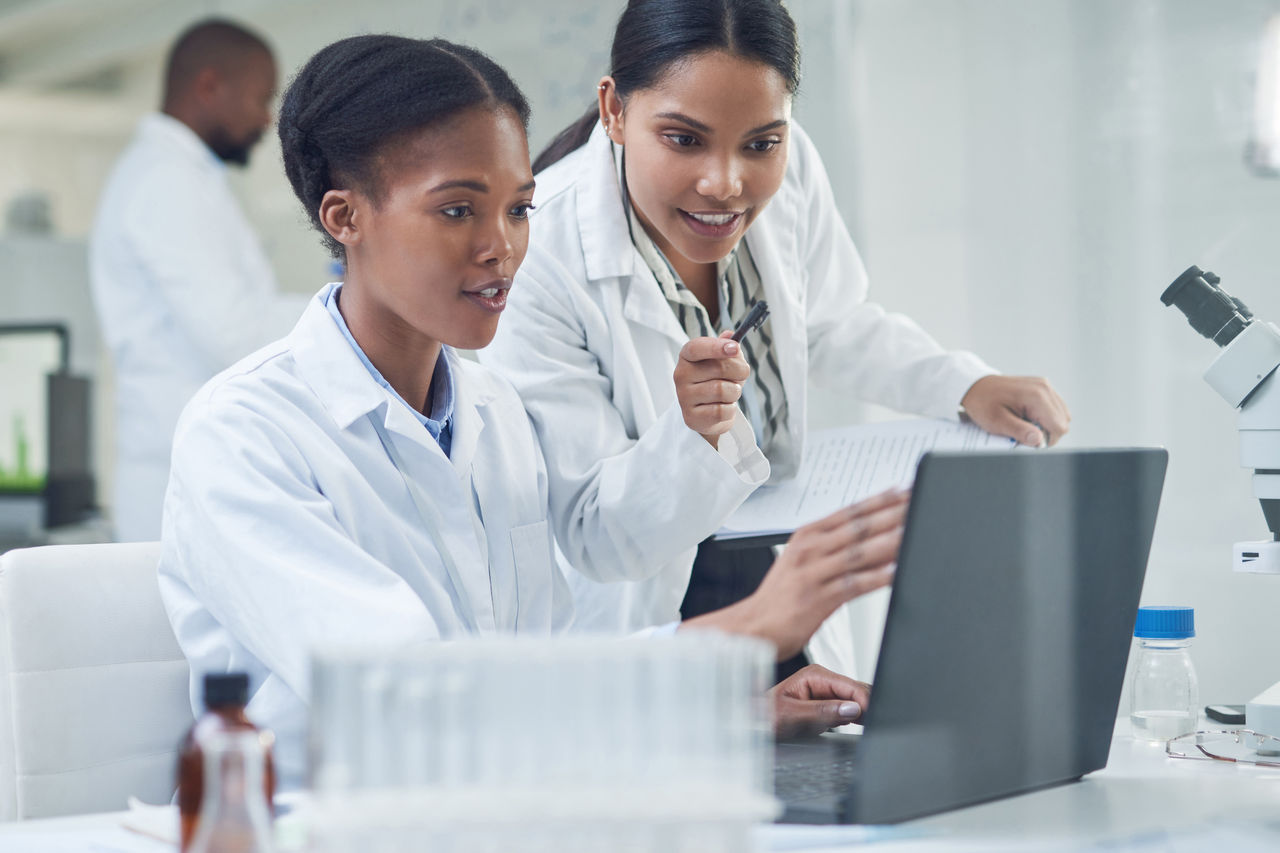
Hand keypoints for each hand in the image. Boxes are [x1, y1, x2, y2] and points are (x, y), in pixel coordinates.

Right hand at [674, 331, 749, 447]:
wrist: (709, 414)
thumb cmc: (718, 380)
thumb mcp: (724, 360)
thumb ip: (729, 347)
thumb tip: (730, 335)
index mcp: (687, 356)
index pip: (696, 347)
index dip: (716, 347)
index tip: (734, 348)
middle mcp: (681, 374)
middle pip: (719, 368)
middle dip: (739, 372)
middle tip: (740, 376)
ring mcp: (683, 397)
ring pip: (722, 390)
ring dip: (735, 392)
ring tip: (730, 393)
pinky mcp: (691, 417)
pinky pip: (722, 411)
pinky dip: (730, 410)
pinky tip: (723, 408)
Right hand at [681, 488, 907, 659]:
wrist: (751, 626)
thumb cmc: (780, 597)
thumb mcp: (801, 560)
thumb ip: (831, 547)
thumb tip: (868, 537)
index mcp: (808, 536)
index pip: (850, 512)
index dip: (880, 500)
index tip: (905, 491)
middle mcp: (811, 549)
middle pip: (859, 527)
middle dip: (892, 514)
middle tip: (919, 504)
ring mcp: (814, 573)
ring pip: (859, 552)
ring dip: (890, 541)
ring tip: (915, 530)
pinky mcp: (818, 599)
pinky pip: (854, 585)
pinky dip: (877, 577)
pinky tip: (897, 572)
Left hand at [771, 664, 870, 738]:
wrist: (755, 723)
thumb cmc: (766, 716)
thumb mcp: (793, 716)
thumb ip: (822, 711)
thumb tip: (851, 708)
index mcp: (815, 675)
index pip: (851, 686)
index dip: (864, 703)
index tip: (870, 719)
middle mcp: (823, 679)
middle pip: (857, 691)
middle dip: (866, 708)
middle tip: (868, 727)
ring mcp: (827, 690)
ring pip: (856, 700)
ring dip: (861, 714)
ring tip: (860, 728)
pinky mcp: (829, 702)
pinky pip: (850, 708)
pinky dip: (854, 718)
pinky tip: (849, 726)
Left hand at [960, 375, 1070, 446]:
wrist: (975, 386)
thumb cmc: (983, 403)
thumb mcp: (997, 422)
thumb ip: (1020, 431)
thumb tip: (1039, 441)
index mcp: (1036, 396)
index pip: (1059, 427)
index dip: (1046, 439)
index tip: (1027, 439)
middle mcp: (1045, 388)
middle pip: (1063, 422)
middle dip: (1046, 432)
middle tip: (1024, 431)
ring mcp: (1045, 386)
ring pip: (1061, 415)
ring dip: (1046, 424)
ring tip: (1025, 422)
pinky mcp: (1043, 387)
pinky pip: (1055, 408)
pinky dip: (1045, 416)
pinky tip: (1028, 416)